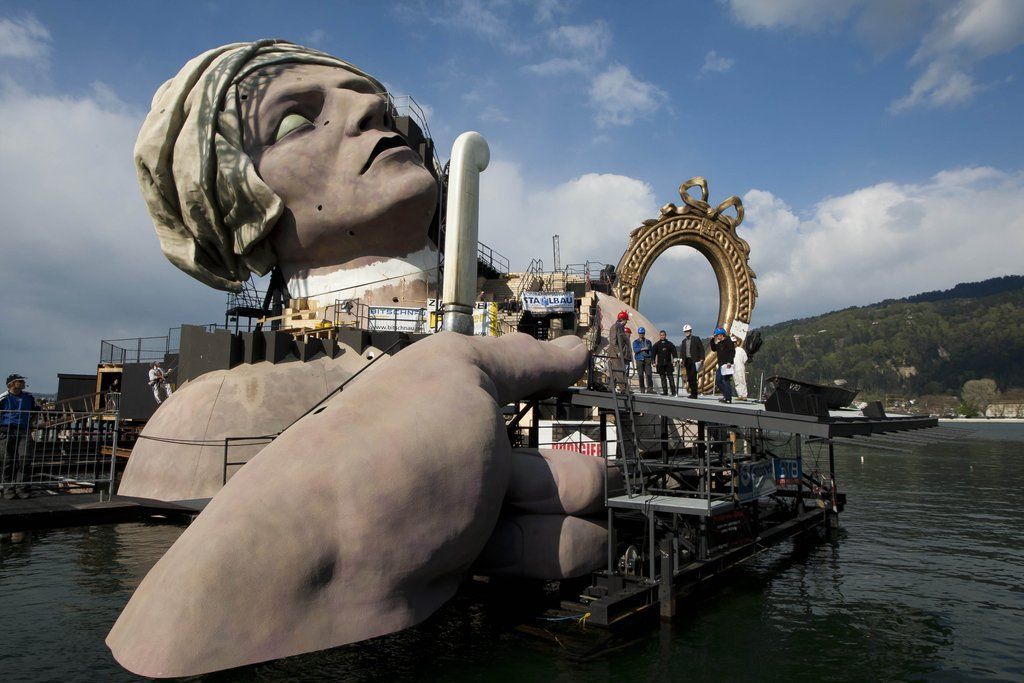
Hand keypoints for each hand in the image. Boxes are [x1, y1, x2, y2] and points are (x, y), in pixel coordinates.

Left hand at [107, 333, 591, 676]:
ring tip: (513, 515)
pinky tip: (533, 547)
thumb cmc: (399, 443)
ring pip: (566, 506)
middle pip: (562, 454)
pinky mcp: (483, 565)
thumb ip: (522, 361)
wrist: (329, 550)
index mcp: (464, 396)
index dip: (566, 387)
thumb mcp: (458, 374)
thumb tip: (577, 348)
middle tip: (524, 477)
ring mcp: (480, 512)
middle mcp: (474, 451)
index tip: (601, 390)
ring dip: (562, 509)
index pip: (535, 383)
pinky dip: (555, 550)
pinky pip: (549, 552)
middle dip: (569, 465)